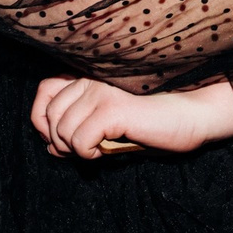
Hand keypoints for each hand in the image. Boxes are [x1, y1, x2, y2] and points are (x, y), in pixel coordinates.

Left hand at [30, 77, 232, 159]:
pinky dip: (88, 154)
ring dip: (76, 150)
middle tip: (86, 149)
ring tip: (100, 148)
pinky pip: (79, 140)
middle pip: (49, 114)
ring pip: (61, 130)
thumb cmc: (151, 124)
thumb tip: (48, 146)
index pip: (45, 90)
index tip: (61, 138)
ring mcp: (101, 91)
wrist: (189, 119)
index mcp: (90, 77)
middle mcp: (92, 79)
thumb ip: (77, 127)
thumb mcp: (107, 125)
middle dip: (60, 141)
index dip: (43, 118)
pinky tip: (106, 151)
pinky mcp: (113, 107)